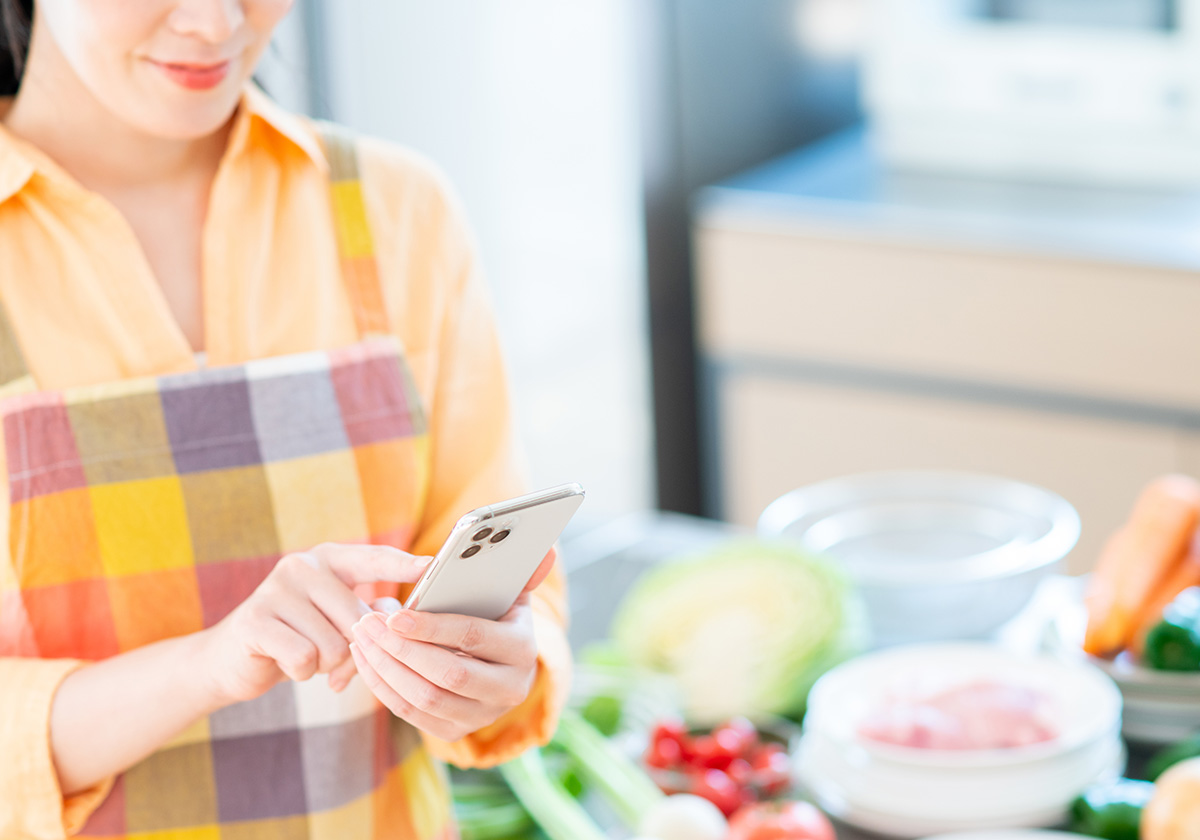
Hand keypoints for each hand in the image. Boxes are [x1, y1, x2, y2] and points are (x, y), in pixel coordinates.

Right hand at [197, 543, 432, 707]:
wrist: (235, 659)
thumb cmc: (301, 636)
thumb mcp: (337, 621)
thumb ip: (371, 613)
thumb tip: (396, 617)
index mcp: (330, 559)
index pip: (373, 558)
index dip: (402, 564)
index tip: (431, 565)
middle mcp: (303, 565)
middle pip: (358, 619)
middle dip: (353, 649)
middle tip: (332, 654)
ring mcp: (275, 589)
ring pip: (334, 644)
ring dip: (326, 664)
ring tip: (307, 654)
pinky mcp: (254, 620)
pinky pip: (305, 658)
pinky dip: (302, 672)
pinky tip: (288, 664)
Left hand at [349, 550, 555, 741]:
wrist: (502, 669)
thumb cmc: (498, 619)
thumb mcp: (512, 595)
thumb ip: (523, 572)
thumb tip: (548, 550)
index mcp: (523, 650)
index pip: (473, 638)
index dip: (432, 628)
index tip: (395, 615)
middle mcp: (509, 689)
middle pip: (447, 675)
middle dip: (401, 649)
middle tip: (368, 622)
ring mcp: (482, 716)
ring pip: (424, 698)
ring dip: (385, 668)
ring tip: (362, 637)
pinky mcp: (455, 732)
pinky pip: (410, 713)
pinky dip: (382, 687)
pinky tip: (366, 659)